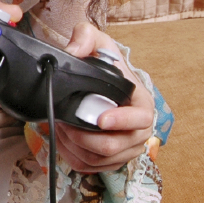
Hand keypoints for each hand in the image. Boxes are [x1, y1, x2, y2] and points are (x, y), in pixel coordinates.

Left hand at [53, 22, 155, 173]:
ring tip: (61, 126)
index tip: (100, 119)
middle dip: (83, 136)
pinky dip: (71, 156)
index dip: (121, 122)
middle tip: (64, 121)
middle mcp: (139, 131)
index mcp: (142, 104)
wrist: (103, 85)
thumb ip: (86, 36)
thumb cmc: (106, 66)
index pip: (140, 120)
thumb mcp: (98, 42)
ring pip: (98, 159)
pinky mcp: (109, 160)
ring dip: (74, 146)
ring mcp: (125, 148)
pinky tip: (62, 140)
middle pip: (113, 146)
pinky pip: (89, 167)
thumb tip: (73, 50)